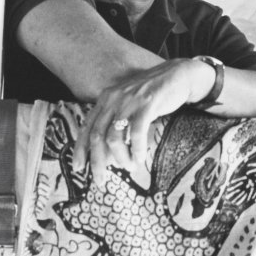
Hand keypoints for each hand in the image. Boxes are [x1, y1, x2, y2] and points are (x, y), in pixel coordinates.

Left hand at [71, 58, 213, 184]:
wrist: (177, 75)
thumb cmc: (152, 95)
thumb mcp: (128, 103)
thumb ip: (115, 120)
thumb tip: (106, 153)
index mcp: (106, 98)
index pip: (87, 126)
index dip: (80, 148)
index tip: (77, 167)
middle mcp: (114, 99)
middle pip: (97, 135)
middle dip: (97, 161)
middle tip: (101, 180)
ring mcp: (129, 101)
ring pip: (114, 137)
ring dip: (121, 158)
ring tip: (130, 167)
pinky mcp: (147, 104)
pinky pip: (136, 133)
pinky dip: (137, 150)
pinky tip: (140, 158)